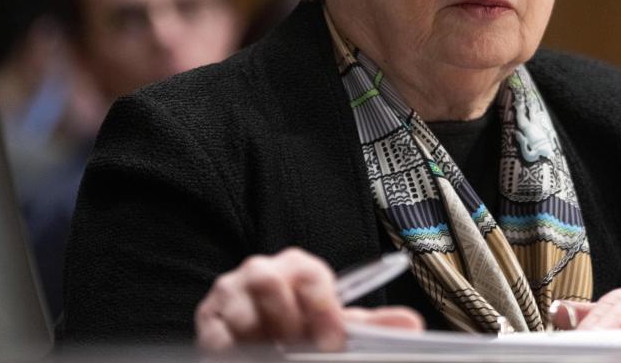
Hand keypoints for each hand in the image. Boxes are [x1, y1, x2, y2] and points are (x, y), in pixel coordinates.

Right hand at [195, 248, 422, 351]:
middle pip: (269, 282)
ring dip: (263, 341)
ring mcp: (231, 294)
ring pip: (243, 312)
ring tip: (278, 355)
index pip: (309, 274)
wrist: (263, 343)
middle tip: (300, 349)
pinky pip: (219, 339)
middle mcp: (262, 271)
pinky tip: (253, 360)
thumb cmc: (303, 328)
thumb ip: (372, 327)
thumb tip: (412, 325)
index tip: (332, 341)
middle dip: (289, 324)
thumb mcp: (336, 326)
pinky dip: (237, 354)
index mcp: (298, 267)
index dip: (323, 310)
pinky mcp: (208, 320)